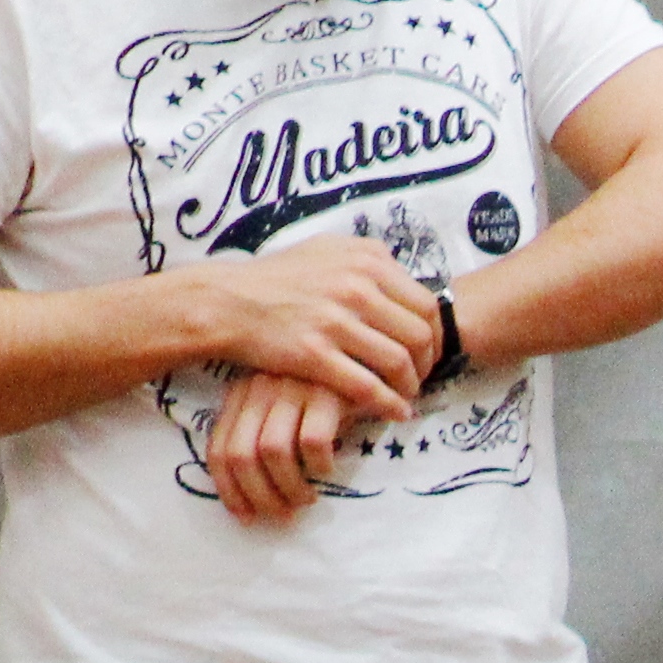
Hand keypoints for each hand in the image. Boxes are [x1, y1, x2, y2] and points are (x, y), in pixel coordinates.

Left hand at [204, 364, 361, 523]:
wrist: (372, 363)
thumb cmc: (325, 398)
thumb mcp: (284, 412)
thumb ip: (261, 436)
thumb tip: (251, 493)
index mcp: (242, 393)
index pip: (219, 449)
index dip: (230, 491)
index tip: (247, 518)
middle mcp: (260, 387)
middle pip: (241, 455)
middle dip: (260, 496)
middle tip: (282, 515)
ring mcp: (292, 387)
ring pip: (273, 452)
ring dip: (289, 487)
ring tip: (307, 498)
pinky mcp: (326, 391)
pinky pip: (313, 442)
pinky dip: (319, 466)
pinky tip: (328, 470)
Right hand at [206, 238, 443, 421]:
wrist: (227, 301)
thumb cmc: (277, 278)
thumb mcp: (326, 250)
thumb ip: (367, 261)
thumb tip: (402, 277)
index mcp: (366, 259)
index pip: (426, 303)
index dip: (434, 334)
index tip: (426, 350)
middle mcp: (356, 285)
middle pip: (420, 334)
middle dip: (428, 362)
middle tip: (419, 376)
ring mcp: (336, 320)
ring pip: (399, 362)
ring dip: (410, 386)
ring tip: (405, 395)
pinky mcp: (315, 354)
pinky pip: (368, 386)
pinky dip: (388, 404)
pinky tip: (394, 412)